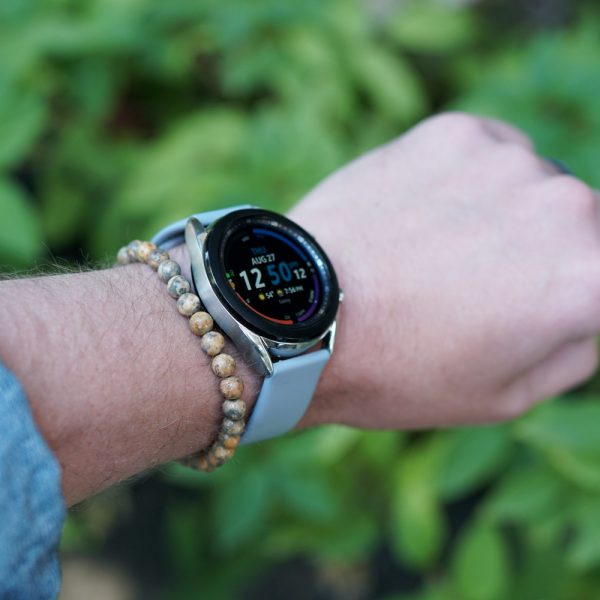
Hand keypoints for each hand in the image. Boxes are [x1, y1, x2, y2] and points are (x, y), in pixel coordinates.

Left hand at [293, 113, 599, 429]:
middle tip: (478, 287)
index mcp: (591, 277)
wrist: (300, 316)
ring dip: (504, 215)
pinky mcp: (453, 133)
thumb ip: (575, 346)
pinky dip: (468, 182)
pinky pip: (487, 155)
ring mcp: (508, 160)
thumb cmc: (398, 370)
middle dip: (543, 255)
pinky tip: (421, 217)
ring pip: (530, 186)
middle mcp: (566, 205)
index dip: (574, 294)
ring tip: (436, 254)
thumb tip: (587, 308)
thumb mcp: (506, 396)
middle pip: (578, 226)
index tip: (529, 303)